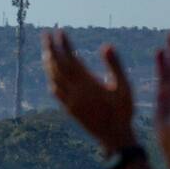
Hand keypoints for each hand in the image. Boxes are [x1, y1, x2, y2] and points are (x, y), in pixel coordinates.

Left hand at [42, 30, 136, 153]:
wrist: (114, 138)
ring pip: (53, 78)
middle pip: (57, 66)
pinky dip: (51, 80)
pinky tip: (51, 76)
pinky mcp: (70, 110)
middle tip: (45, 34)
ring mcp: (70, 102)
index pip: (71, 59)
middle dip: (50, 48)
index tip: (60, 31)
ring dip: (48, 63)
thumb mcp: (124, 86)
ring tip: (46, 50)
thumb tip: (106, 45)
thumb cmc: (123, 111)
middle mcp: (75, 92)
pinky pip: (56, 92)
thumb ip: (115, 65)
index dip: (64, 44)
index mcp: (88, 84)